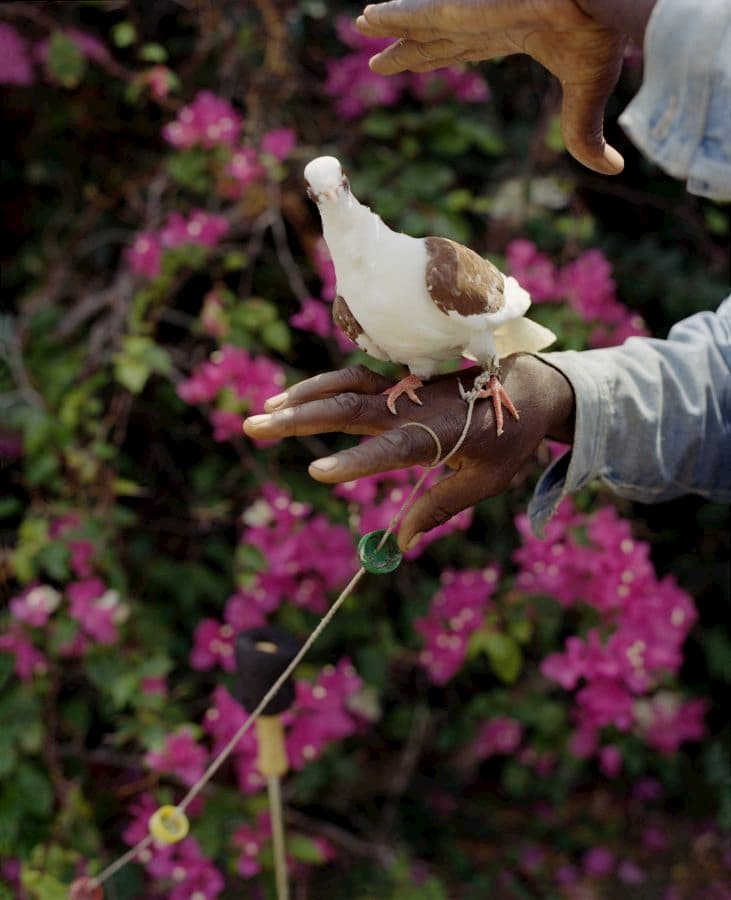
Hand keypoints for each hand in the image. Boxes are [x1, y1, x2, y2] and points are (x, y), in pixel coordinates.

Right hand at [243, 355, 574, 550]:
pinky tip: (291, 400)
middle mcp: (412, 408)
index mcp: (439, 435)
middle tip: (254, 427)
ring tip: (263, 414)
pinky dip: (318, 387)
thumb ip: (439, 508)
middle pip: (349, 408)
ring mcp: (402, 391)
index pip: (390, 448)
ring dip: (301, 399)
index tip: (317, 472)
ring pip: (344, 387)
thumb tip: (401, 541)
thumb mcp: (485, 482)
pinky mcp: (397, 382)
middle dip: (299, 420)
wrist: (526, 387)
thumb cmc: (507, 440)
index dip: (355, 461)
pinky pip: (351, 379)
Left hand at [356, 0, 628, 174]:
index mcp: (512, 30)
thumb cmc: (602, 30)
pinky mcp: (465, 6)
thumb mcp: (588, 91)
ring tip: (361, 25)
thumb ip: (586, 132)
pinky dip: (394, 15)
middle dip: (408, 44)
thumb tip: (613, 169)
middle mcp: (487, 15)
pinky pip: (420, 11)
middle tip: (379, 56)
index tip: (418, 60)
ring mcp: (473, 7)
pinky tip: (368, 17)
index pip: (465, 47)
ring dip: (390, 24)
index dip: (439, 55)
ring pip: (422, 18)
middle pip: (437, 35)